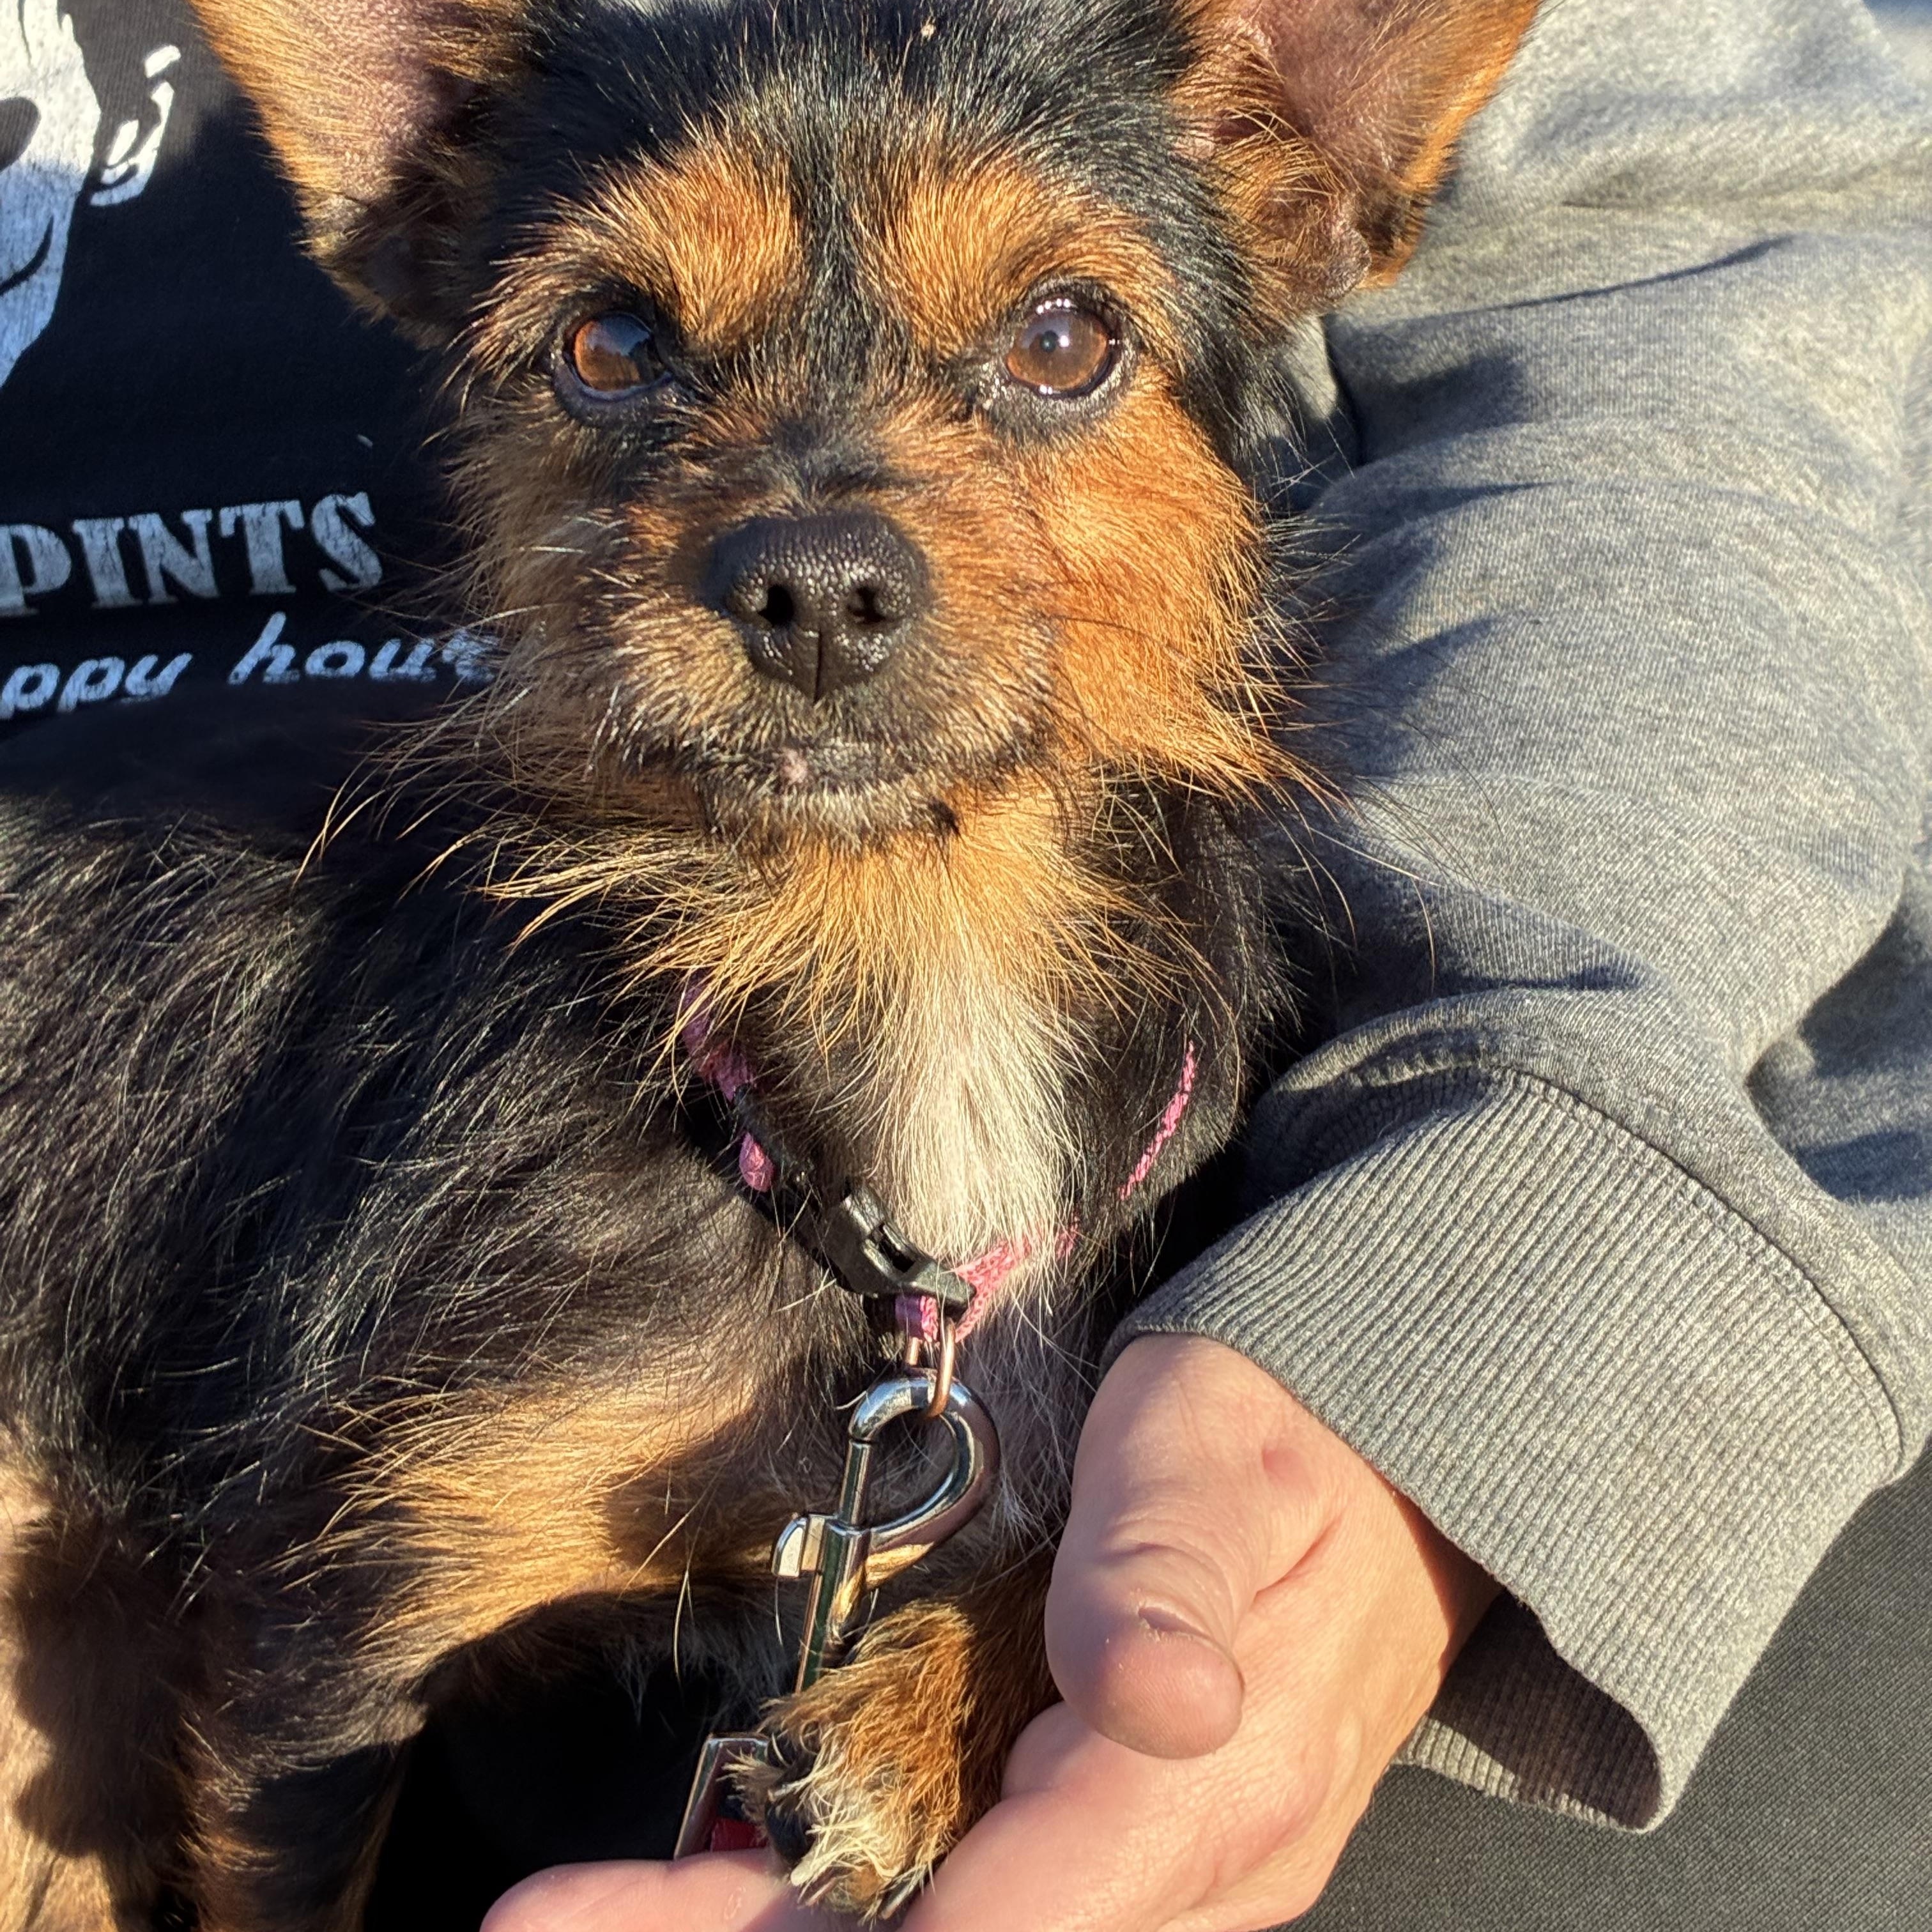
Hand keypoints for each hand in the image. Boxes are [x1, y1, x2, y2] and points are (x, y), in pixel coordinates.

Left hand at [484, 1335, 1495, 1931]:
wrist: (1379, 1471)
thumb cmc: (1278, 1438)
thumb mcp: (1213, 1457)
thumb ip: (1168, 1570)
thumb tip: (1157, 1700)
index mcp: (1207, 1783)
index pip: (1021, 1911)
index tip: (671, 1928)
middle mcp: (1182, 1867)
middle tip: (552, 1927)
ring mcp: (1151, 1872)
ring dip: (765, 1929)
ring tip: (587, 1914)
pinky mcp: (1118, 1847)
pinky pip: (975, 1898)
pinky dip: (839, 1903)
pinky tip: (733, 1881)